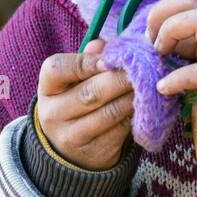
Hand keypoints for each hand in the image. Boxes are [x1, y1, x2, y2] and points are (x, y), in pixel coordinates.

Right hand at [36, 38, 134, 170]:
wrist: (71, 152)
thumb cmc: (77, 102)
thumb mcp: (75, 81)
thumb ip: (88, 59)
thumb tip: (103, 45)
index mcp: (47, 89)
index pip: (58, 69)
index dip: (86, 62)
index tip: (110, 58)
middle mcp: (53, 114)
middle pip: (90, 93)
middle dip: (120, 79)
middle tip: (143, 68)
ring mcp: (72, 136)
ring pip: (109, 113)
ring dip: (132, 97)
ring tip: (149, 85)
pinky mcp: (94, 152)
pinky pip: (120, 130)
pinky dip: (136, 116)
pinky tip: (147, 105)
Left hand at [145, 0, 196, 147]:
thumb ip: (192, 59)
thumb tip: (157, 56)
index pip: (189, 1)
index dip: (163, 12)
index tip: (151, 40)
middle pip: (192, 0)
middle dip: (162, 15)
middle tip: (152, 45)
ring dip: (171, 32)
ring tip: (160, 57)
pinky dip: (179, 78)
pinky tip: (164, 88)